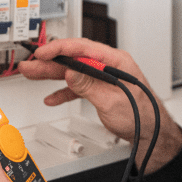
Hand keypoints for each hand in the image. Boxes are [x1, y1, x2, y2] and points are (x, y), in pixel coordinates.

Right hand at [17, 38, 181, 173]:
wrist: (151, 134)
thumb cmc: (141, 116)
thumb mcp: (111, 101)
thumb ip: (89, 85)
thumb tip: (70, 71)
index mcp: (115, 61)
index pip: (83, 48)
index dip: (60, 49)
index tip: (42, 52)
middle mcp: (109, 66)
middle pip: (74, 59)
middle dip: (50, 61)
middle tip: (30, 64)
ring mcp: (104, 78)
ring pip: (73, 72)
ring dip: (52, 74)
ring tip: (33, 74)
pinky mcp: (100, 90)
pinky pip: (78, 87)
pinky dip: (64, 91)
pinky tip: (51, 97)